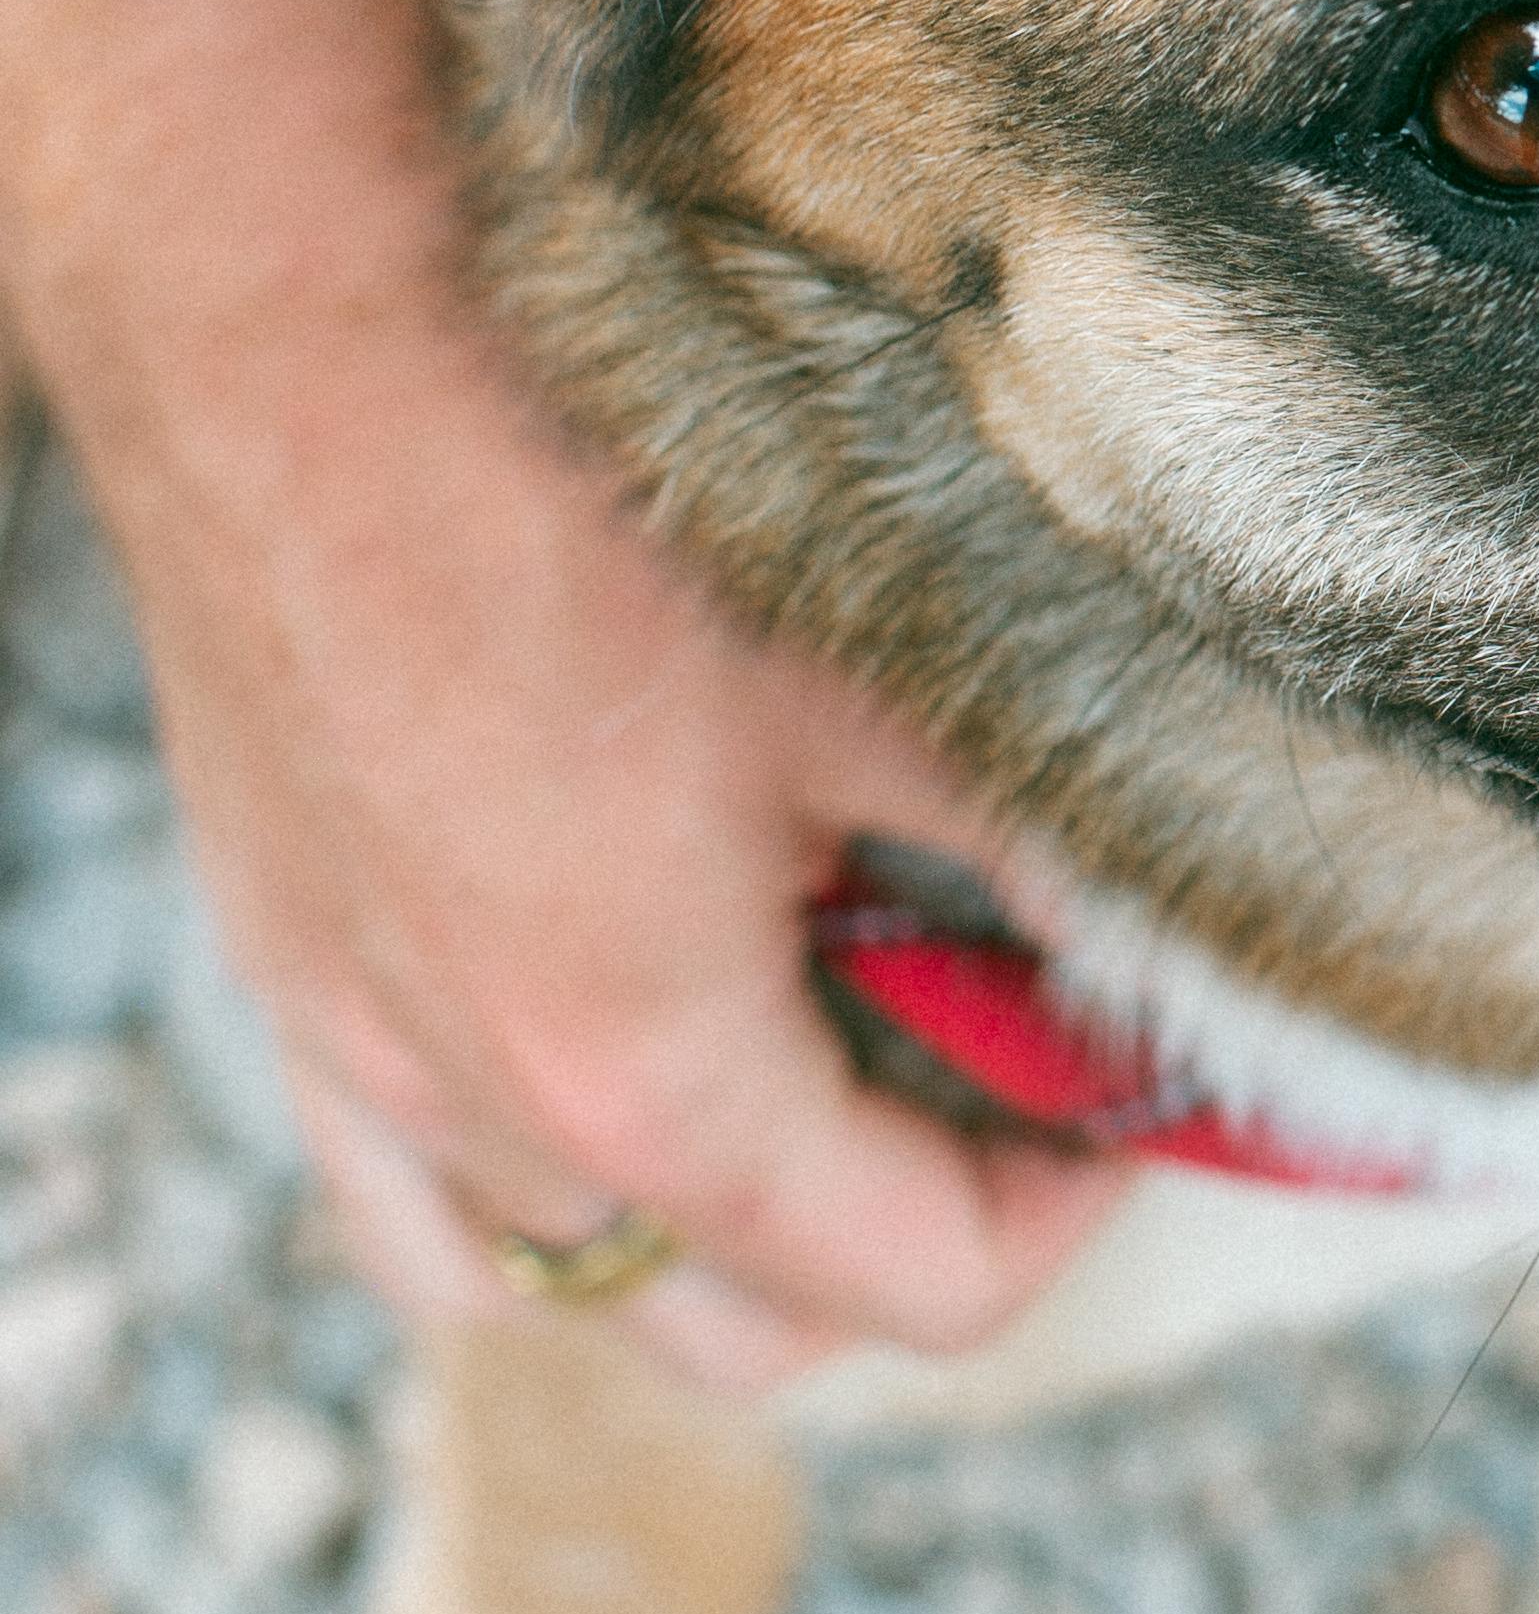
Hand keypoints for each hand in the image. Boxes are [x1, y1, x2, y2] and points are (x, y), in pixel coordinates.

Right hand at [66, 226, 1099, 1397]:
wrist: (307, 294)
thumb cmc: (590, 459)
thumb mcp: (891, 661)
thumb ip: (1045, 845)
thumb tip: (1184, 948)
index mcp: (643, 1073)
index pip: (916, 1286)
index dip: (1072, 1203)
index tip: (1134, 1083)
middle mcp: (475, 1107)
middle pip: (742, 1319)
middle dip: (907, 1225)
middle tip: (1010, 1062)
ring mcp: (351, 1036)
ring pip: (554, 1273)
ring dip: (713, 1218)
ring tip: (824, 1052)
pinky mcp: (280, 945)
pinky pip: (398, 1186)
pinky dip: (516, 1182)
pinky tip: (609, 1036)